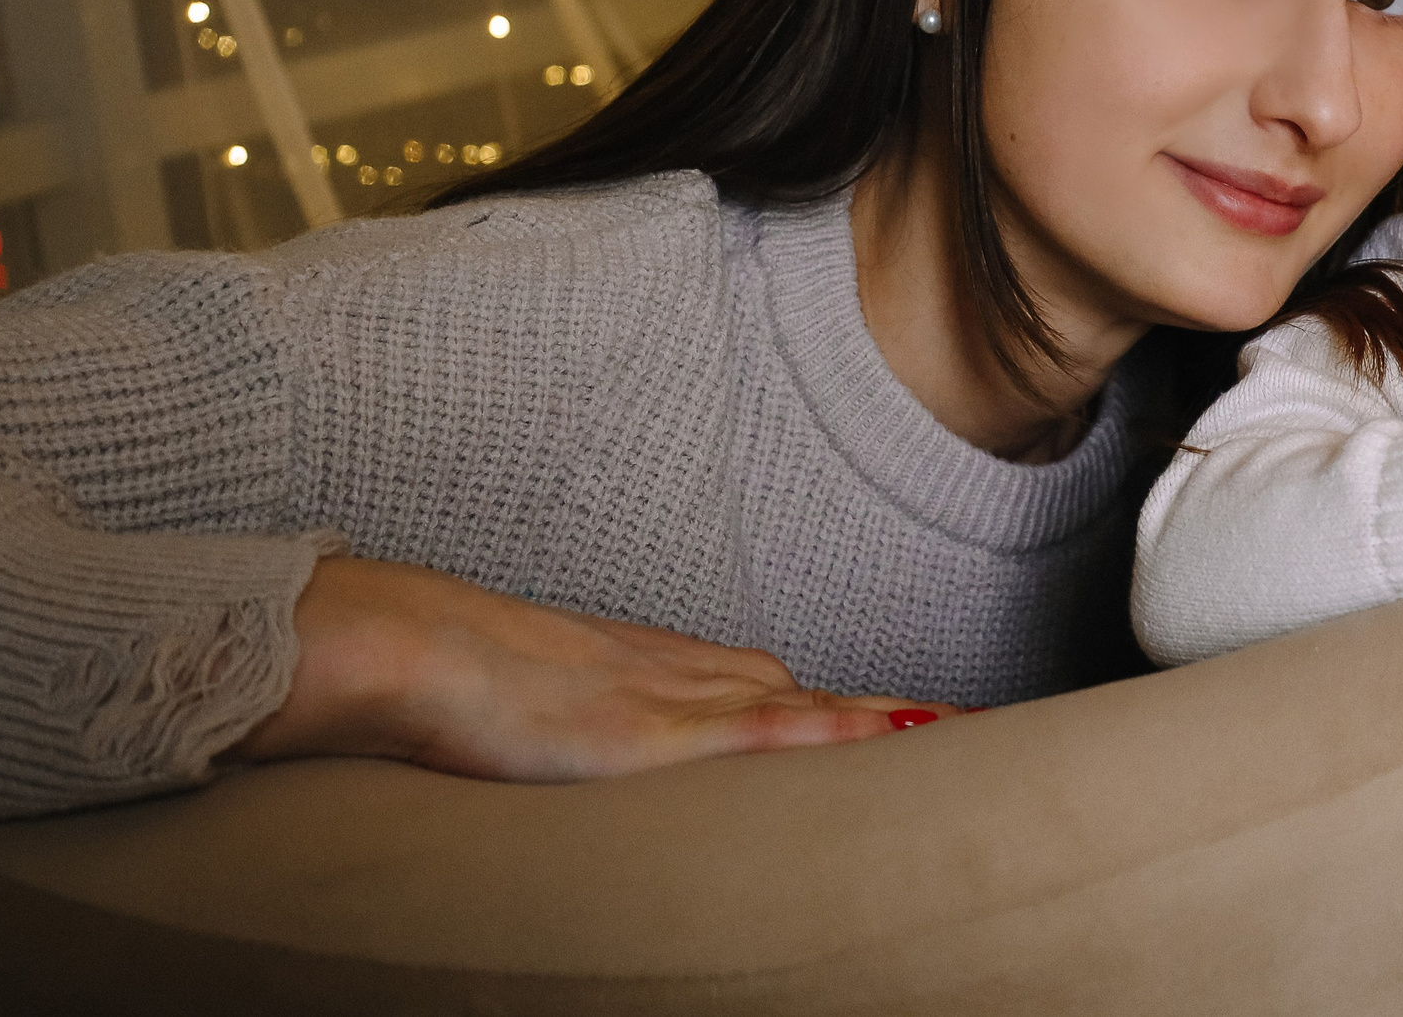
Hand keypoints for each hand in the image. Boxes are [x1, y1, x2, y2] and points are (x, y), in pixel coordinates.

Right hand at [227, 557, 956, 780]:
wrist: (407, 644)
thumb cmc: (461, 680)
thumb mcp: (554, 714)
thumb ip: (604, 732)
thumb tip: (616, 759)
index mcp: (675, 676)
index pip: (797, 698)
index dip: (870, 718)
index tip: (943, 730)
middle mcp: (695, 679)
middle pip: (824, 701)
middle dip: (908, 725)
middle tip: (995, 735)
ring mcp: (677, 701)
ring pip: (812, 710)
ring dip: (894, 727)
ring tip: (980, 737)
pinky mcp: (650, 732)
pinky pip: (757, 730)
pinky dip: (824, 733)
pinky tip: (884, 737)